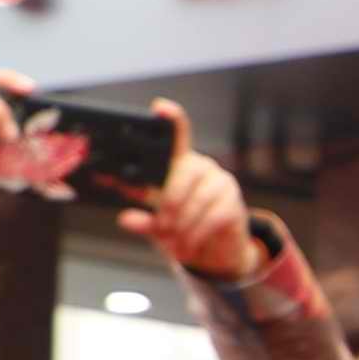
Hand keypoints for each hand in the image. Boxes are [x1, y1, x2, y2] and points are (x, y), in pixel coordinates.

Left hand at [139, 108, 257, 280]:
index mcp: (179, 164)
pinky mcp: (233, 201)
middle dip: (169, 203)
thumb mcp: (157, 226)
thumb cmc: (182, 229)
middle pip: (183, 173)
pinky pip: (211, 216)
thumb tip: (125, 219)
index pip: (177, 135)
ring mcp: (220, 181)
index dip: (170, 119)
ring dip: (182, 225)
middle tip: (163, 226)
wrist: (214, 252)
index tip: (159, 107)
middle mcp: (201, 166)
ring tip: (176, 242)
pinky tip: (190, 244)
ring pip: (196, 200)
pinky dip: (196, 234)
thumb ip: (143, 220)